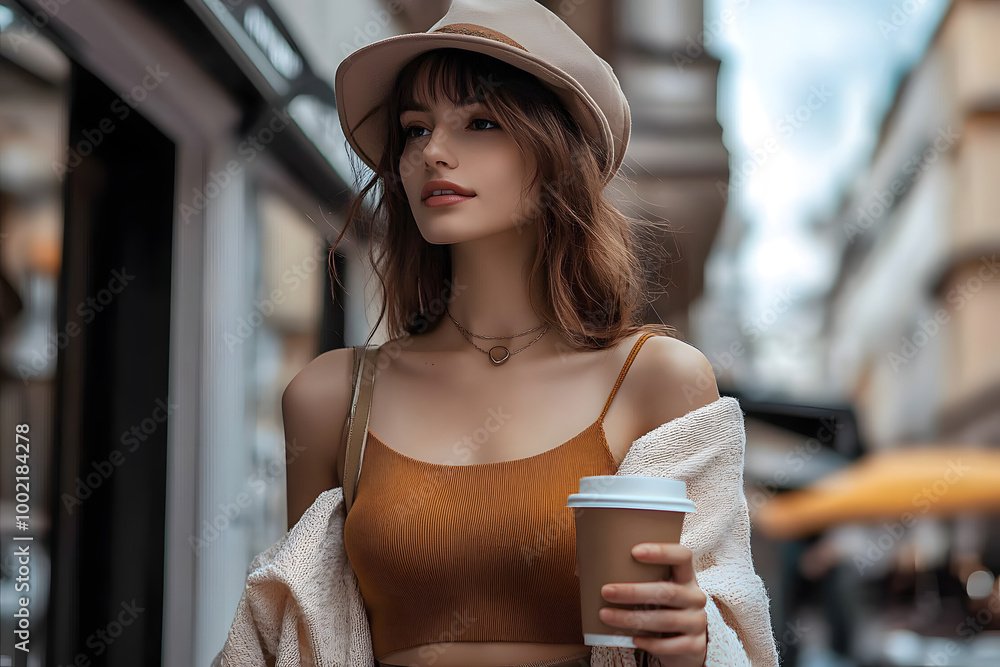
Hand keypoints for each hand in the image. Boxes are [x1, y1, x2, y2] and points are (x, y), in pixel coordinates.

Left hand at [598, 543, 707, 666]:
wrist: (685, 644)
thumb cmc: (661, 608)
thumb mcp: (653, 589)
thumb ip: (626, 576)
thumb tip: (581, 569)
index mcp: (685, 576)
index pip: (682, 555)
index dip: (662, 551)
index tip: (634, 551)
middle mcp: (695, 596)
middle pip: (667, 590)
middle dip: (633, 591)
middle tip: (606, 591)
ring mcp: (697, 622)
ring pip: (665, 620)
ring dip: (632, 618)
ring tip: (606, 616)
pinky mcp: (694, 645)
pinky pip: (671, 644)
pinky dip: (650, 643)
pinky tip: (633, 639)